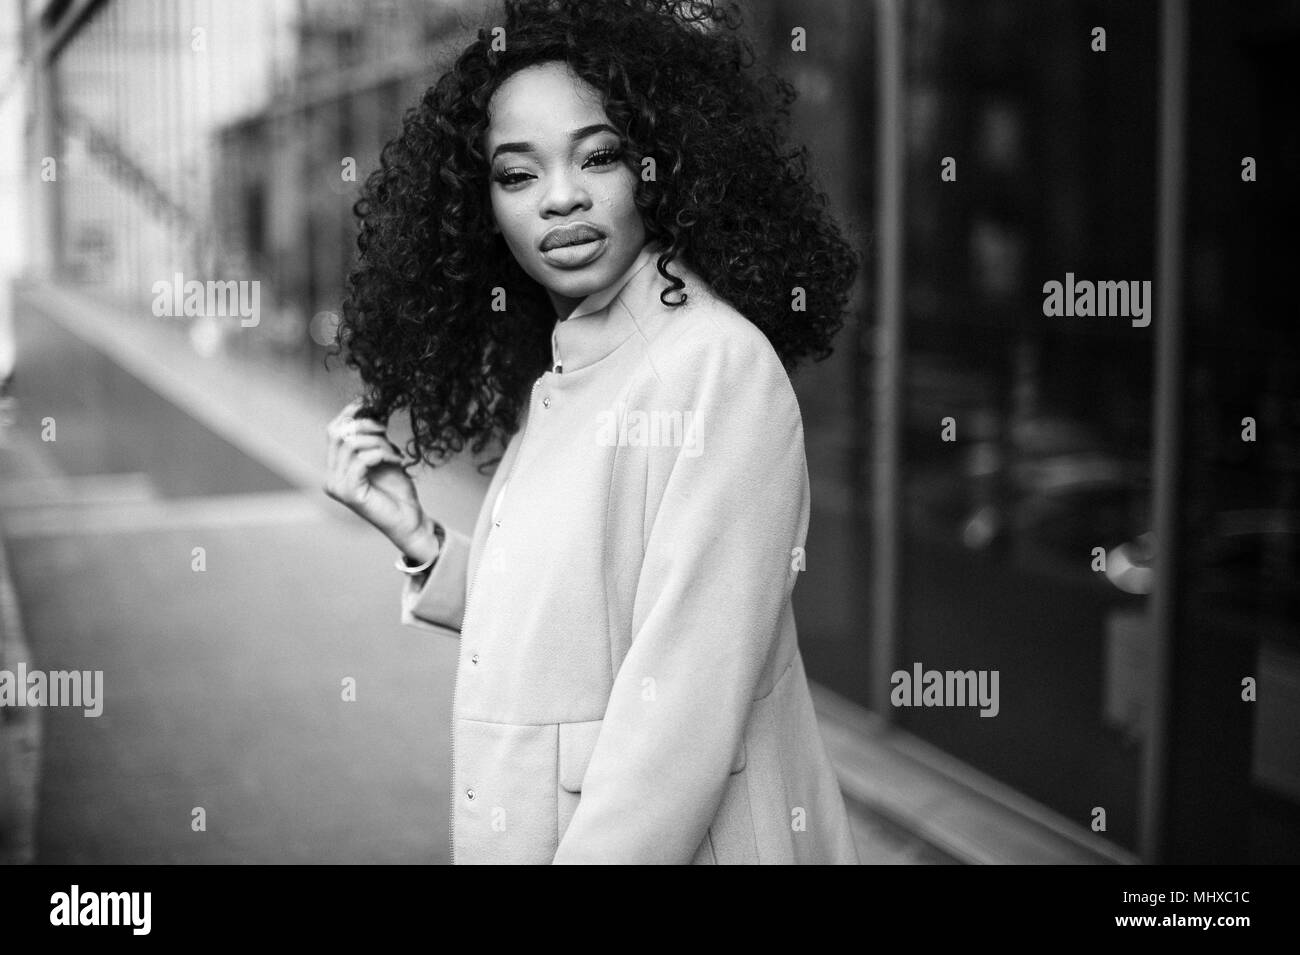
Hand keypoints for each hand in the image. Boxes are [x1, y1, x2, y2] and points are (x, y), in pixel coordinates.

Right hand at [323, 398, 437, 560]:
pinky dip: (382, 454)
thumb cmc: (398, 491)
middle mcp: (331, 477)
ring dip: (379, 443)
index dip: (350, 413)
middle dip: (364, 425)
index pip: (333, 431)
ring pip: (351, 445)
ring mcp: (337, 486)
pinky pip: (362, 459)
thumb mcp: (385, 456)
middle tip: (385, 429)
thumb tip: (372, 409)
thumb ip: (374, 437)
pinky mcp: (349, 493)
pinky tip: (396, 462)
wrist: (409, 520)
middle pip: (338, 433)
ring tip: (395, 453)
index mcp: (336, 468)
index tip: (369, 402)